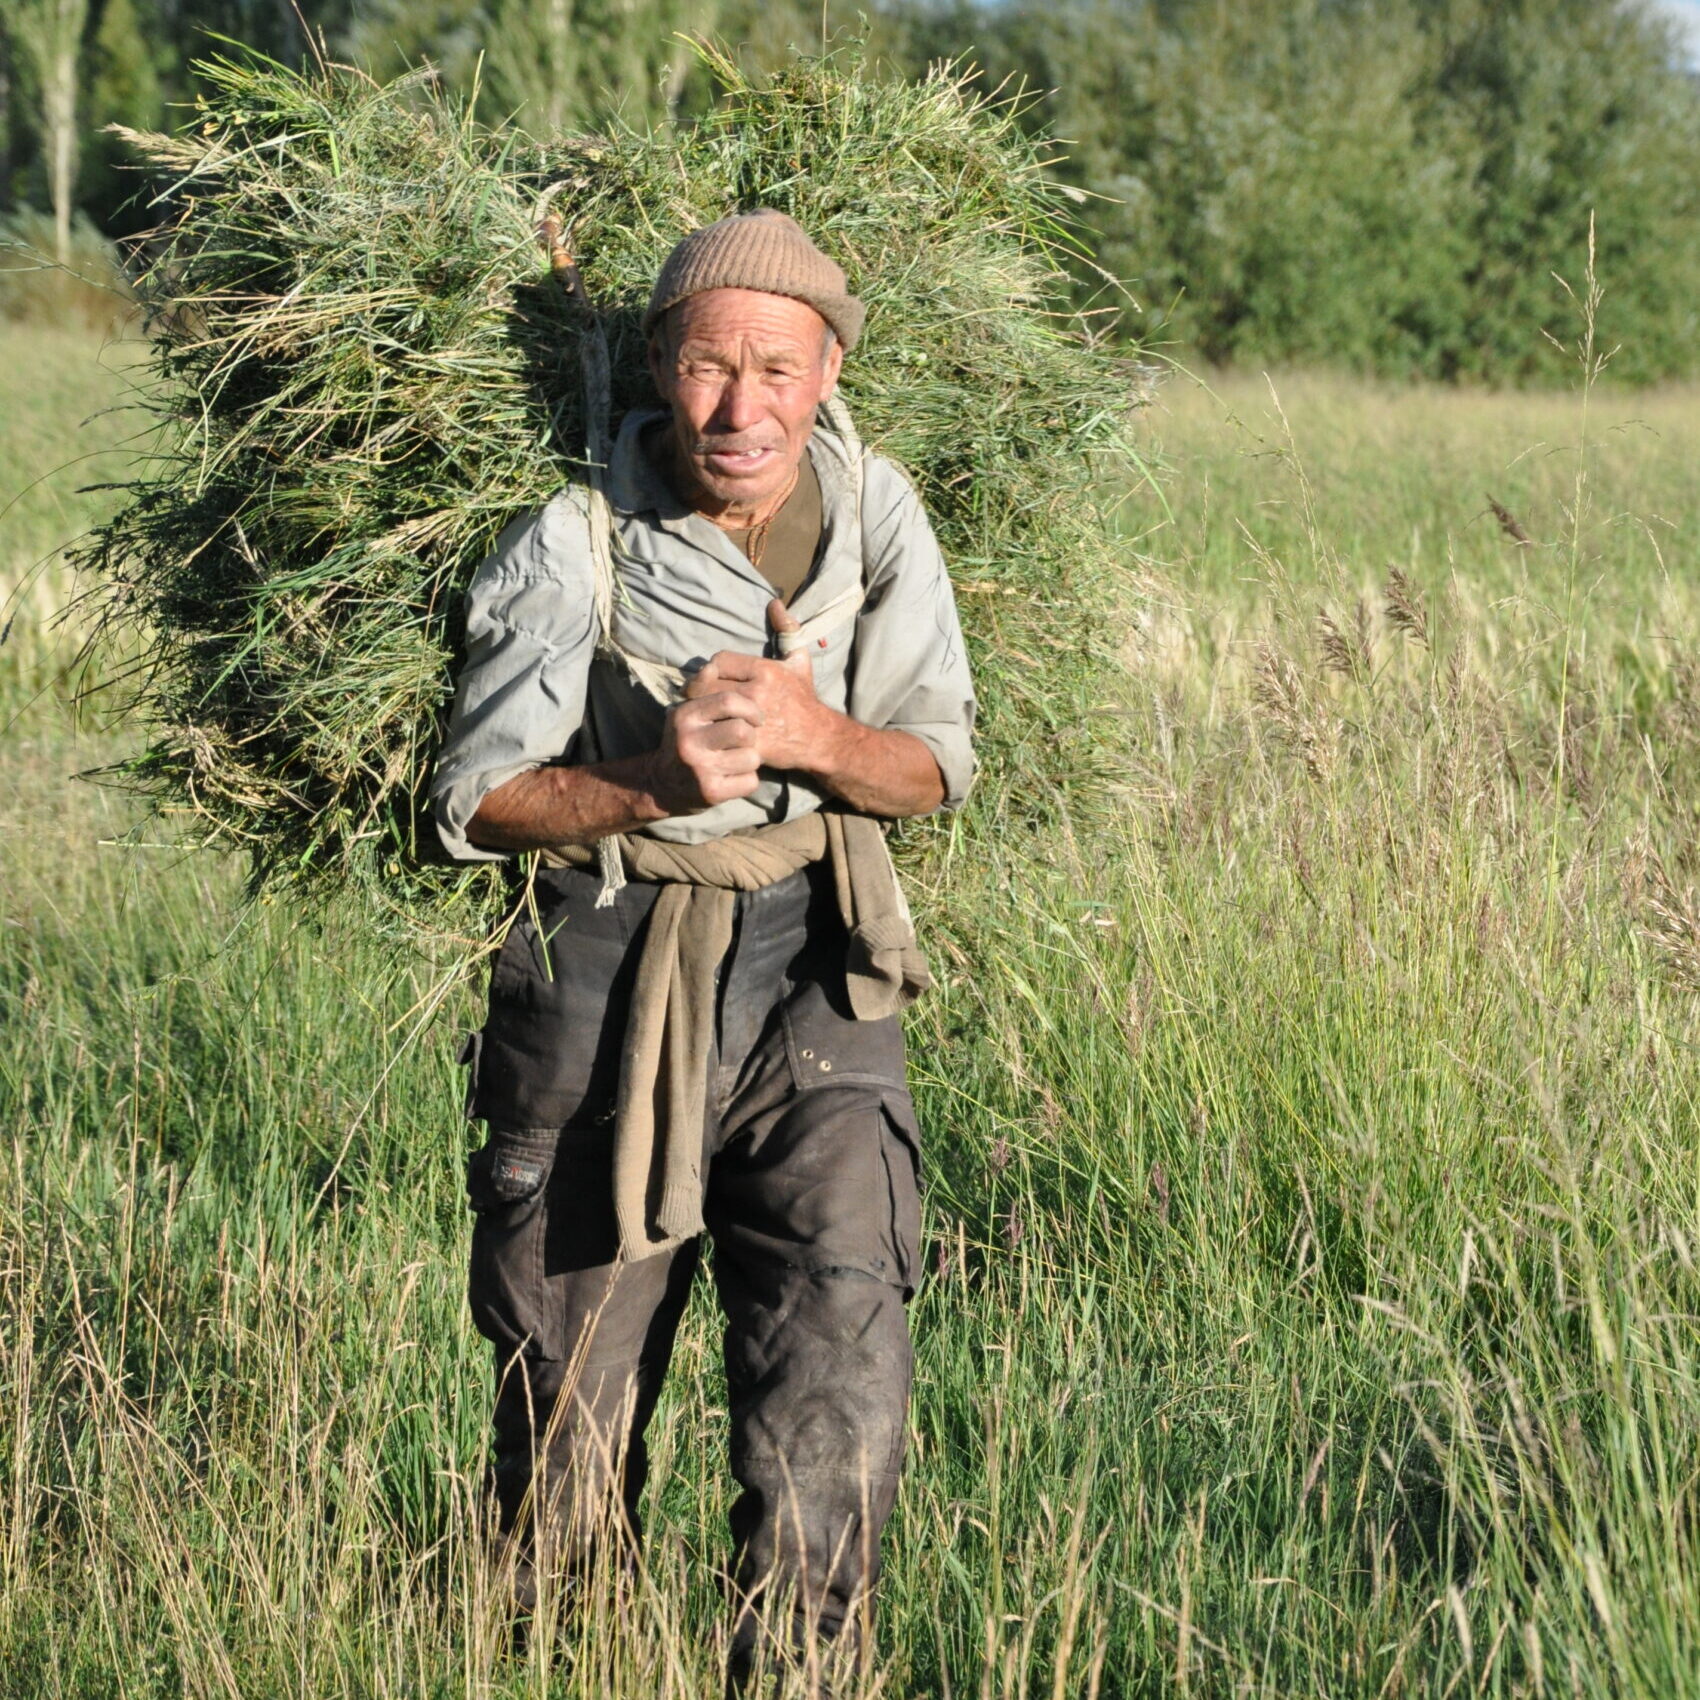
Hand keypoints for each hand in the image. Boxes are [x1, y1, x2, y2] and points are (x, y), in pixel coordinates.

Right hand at [648, 687, 764, 811]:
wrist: (660, 784)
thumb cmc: (684, 741)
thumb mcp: (687, 712)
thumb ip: (702, 689)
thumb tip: (711, 667)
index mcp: (686, 716)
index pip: (729, 701)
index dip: (751, 708)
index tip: (755, 718)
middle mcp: (690, 741)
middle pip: (743, 731)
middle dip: (751, 736)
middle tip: (746, 741)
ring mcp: (700, 769)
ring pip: (752, 758)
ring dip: (751, 760)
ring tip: (737, 760)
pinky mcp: (711, 792)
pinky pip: (750, 781)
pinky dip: (748, 780)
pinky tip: (734, 778)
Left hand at [684, 599, 827, 771]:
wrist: (818, 738)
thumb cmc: (804, 698)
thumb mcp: (799, 660)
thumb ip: (787, 629)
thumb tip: (774, 602)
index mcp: (765, 670)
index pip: (719, 661)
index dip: (712, 668)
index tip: (712, 676)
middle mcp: (757, 691)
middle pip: (708, 684)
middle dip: (699, 689)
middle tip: (696, 695)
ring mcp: (752, 718)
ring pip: (709, 708)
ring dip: (701, 709)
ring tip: (701, 711)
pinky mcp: (749, 741)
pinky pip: (718, 731)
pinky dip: (711, 730)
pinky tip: (711, 731)